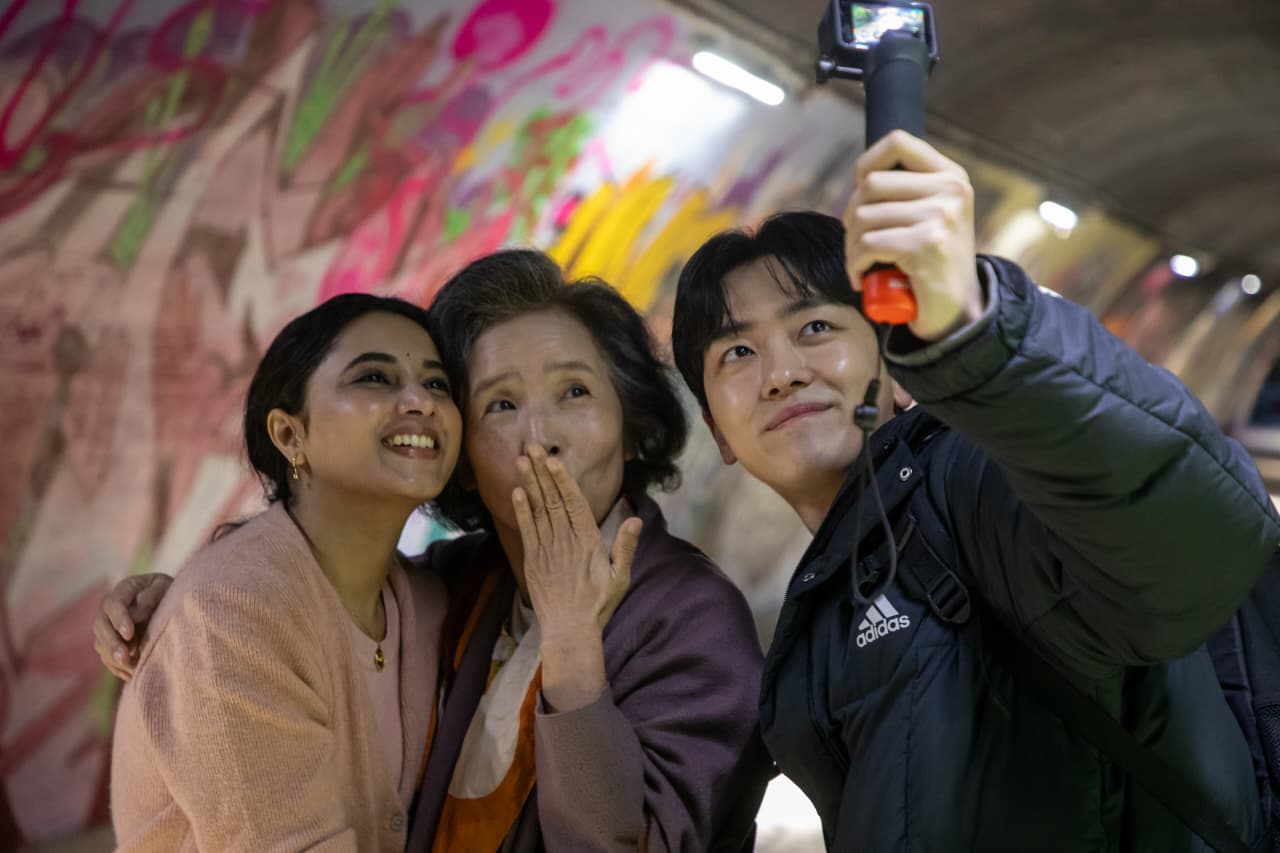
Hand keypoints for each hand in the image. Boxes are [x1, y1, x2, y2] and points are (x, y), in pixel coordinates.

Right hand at [94, 572, 171, 680]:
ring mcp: (109, 626)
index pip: (113, 604)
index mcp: (124, 589)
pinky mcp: (112, 642)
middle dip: (112, 643)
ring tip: (130, 668)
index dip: (119, 619)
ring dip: (113, 657)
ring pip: (101, 643)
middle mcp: (111, 608)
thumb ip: (151, 596)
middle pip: (101, 626)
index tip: (128, 633)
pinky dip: (117, 666)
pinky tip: (131, 674)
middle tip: (125, 657)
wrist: (173, 601)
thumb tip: (134, 614)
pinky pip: (107, 656)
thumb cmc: (171, 591)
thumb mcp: (165, 587)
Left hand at [513, 443, 640, 642]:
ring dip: (528, 483)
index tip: (553, 460)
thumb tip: (636, 520)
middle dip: (541, 471)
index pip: (573, 503)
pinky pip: (526, 530)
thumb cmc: (598, 605)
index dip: (562, 480)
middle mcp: (565, 541)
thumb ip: (625, 547)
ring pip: (537, 510)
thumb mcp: (620, 577)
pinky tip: (516, 492)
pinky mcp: (533, 560)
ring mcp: (547, 550)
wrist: (570, 631)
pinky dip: (521, 510)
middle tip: (531, 446)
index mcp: (588, 542)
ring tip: (520, 459)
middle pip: (552, 499)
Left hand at [843, 130, 983, 341]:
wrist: (957, 313)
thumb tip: (860, 176)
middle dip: (851, 217)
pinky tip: (862, 278)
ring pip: (863, 217)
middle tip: (858, 243)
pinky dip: (855, 265)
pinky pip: (867, 245)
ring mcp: (941, 216)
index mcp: (951, 176)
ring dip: (851, 246)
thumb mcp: (929, 216)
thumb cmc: (932, 265)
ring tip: (862, 264)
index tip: (860, 196)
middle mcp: (950, 190)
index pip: (897, 141)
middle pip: (870, 184)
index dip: (866, 163)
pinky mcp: (926, 244)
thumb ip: (906, 191)